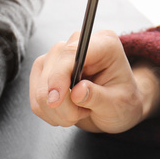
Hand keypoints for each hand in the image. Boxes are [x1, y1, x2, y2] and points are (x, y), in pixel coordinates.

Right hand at [29, 29, 159, 132]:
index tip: (55, 101)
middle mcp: (78, 44)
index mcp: (103, 44)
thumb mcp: (119, 104)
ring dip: (55, 110)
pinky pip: (35, 95)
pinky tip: (67, 112)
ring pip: (40, 85)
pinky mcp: (46, 70)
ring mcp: (59, 56)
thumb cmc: (124, 102)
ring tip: (78, 113)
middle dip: (61, 103)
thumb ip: (98, 97)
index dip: (59, 77)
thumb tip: (77, 92)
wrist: (118, 109)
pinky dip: (48, 111)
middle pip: (52, 70)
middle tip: (81, 114)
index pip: (71, 53)